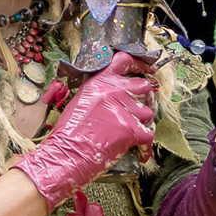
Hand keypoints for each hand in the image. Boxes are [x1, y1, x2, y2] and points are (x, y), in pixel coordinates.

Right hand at [14, 50, 155, 206]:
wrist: (66, 154)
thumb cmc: (70, 132)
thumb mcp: (82, 100)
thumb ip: (101, 92)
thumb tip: (117, 93)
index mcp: (100, 82)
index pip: (124, 61)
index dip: (139, 64)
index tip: (146, 70)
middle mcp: (113, 91)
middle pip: (143, 86)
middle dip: (143, 98)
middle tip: (137, 109)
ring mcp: (124, 110)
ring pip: (148, 112)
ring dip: (142, 122)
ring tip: (130, 132)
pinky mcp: (131, 130)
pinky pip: (149, 133)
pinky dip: (145, 144)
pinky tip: (138, 149)